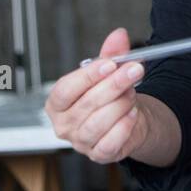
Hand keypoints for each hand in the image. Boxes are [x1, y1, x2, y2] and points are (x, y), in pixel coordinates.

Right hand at [45, 27, 149, 162]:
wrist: (128, 118)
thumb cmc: (110, 95)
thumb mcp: (109, 72)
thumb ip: (111, 54)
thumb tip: (119, 35)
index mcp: (57, 102)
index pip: (65, 89)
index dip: (88, 76)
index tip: (110, 64)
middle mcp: (64, 124)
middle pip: (86, 104)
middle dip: (113, 85)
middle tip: (134, 71)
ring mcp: (79, 142)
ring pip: (98, 124)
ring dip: (120, 105)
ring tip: (132, 93)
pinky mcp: (98, 155)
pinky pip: (110, 143)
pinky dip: (124, 127)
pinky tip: (132, 114)